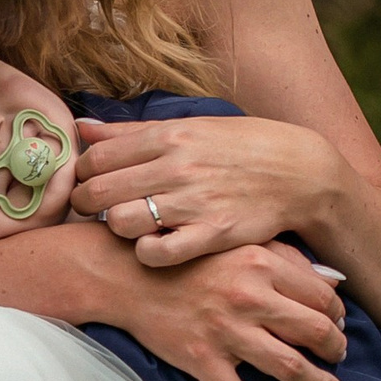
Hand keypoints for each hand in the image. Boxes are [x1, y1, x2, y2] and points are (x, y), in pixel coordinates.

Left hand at [74, 116, 345, 271]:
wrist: (299, 173)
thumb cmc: (240, 148)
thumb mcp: (189, 127)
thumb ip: (132, 132)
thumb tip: (82, 127)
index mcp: (168, 137)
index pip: (95, 157)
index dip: (81, 175)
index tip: (88, 183)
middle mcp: (176, 167)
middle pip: (98, 192)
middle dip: (85, 204)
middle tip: (94, 210)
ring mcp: (194, 202)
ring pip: (121, 222)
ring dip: (116, 228)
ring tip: (127, 226)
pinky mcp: (212, 234)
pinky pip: (157, 253)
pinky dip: (146, 253)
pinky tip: (153, 245)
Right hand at [107, 242, 348, 380]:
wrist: (127, 275)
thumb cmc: (188, 258)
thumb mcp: (240, 243)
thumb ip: (289, 258)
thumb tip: (335, 282)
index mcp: (262, 264)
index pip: (322, 298)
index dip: (339, 316)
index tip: (339, 326)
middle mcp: (249, 298)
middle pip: (315, 333)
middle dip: (337, 352)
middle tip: (340, 360)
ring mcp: (225, 333)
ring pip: (289, 369)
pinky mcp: (202, 361)